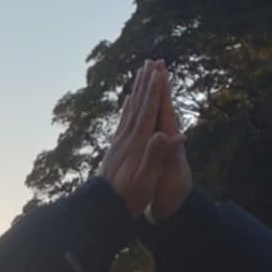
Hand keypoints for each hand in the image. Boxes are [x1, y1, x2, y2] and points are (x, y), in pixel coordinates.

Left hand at [95, 59, 185, 219]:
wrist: (101, 210)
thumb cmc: (128, 199)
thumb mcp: (146, 180)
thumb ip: (156, 156)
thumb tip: (170, 135)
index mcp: (137, 144)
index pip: (148, 111)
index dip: (155, 91)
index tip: (159, 71)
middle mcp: (126, 139)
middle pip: (138, 105)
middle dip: (146, 83)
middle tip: (151, 62)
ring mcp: (119, 142)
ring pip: (130, 109)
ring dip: (137, 90)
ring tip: (141, 73)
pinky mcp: (115, 149)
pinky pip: (123, 122)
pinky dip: (128, 107)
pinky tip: (128, 100)